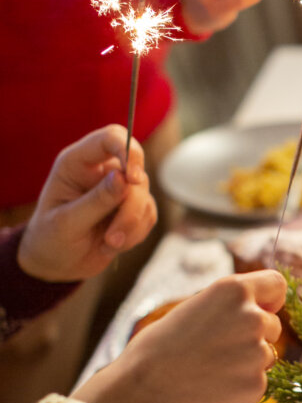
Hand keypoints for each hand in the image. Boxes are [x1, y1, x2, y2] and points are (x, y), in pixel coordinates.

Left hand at [17, 125, 156, 282]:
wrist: (56, 264)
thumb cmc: (51, 238)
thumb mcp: (66, 222)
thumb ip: (95, 201)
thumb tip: (123, 179)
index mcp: (78, 163)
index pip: (110, 138)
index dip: (128, 151)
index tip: (133, 178)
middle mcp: (101, 171)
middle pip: (135, 173)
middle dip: (130, 208)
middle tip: (113, 237)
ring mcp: (120, 190)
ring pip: (145, 198)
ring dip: (131, 226)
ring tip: (108, 244)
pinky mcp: (132, 209)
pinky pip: (148, 216)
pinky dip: (135, 235)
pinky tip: (112, 245)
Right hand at [73, 271, 287, 402]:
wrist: (143, 391)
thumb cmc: (158, 350)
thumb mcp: (194, 310)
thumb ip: (228, 309)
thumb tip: (255, 313)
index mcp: (233, 290)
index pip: (276, 285)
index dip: (270, 300)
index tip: (263, 310)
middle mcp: (253, 317)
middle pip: (273, 325)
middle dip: (255, 336)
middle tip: (218, 350)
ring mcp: (258, 353)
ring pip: (266, 356)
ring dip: (247, 363)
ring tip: (209, 371)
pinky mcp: (257, 385)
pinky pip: (257, 384)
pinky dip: (240, 388)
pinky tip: (210, 389)